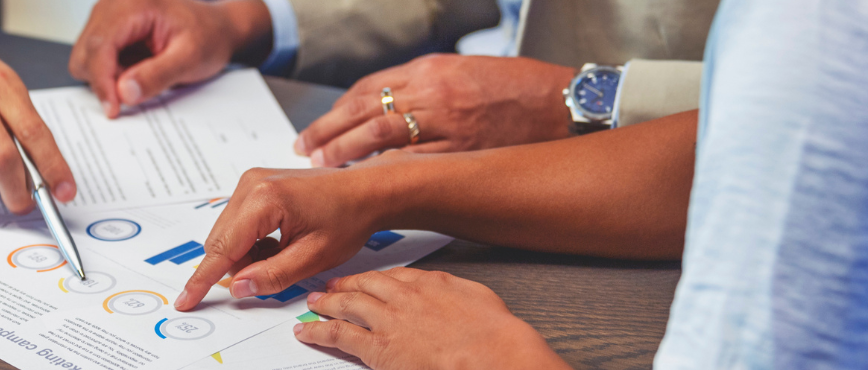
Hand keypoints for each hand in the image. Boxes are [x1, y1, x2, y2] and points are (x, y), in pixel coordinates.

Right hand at [70, 0, 272, 117]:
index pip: (101, 45)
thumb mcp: (190, 59)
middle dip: (104, 80)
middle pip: (86, 52)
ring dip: (108, 76)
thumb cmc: (207, 36)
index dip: (102, 82)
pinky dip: (111, 71)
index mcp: (133, 4)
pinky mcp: (107, 27)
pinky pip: (94, 57)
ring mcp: (107, 14)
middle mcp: (113, 4)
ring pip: (86, 57)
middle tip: (137, 89)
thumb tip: (123, 92)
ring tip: (142, 72)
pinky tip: (137, 67)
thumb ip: (157, 75)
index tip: (113, 109)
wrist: (216, 27)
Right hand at [173, 151, 419, 310]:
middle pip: (220, 242)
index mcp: (264, 200)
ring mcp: (250, 181)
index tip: (185, 300)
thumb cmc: (347, 217)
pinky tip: (278, 242)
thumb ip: (273, 275)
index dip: (202, 280)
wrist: (364, 190)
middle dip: (238, 266)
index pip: (222, 249)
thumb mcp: (313, 256)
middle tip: (271, 275)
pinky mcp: (253, 184)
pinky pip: (236, 222)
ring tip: (283, 253)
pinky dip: (250, 241)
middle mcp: (250, 185)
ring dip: (245, 254)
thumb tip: (238, 287)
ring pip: (226, 234)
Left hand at [294, 267, 570, 369]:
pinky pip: (340, 335)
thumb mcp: (479, 298)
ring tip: (313, 304)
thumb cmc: (494, 333)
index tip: (367, 280)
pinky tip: (306, 332)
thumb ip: (457, 293)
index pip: (394, 276)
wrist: (492, 352)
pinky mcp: (378, 346)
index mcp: (430, 283)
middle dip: (345, 285)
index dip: (374, 279)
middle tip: (330, 286)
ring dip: (327, 303)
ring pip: (347, 304)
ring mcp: (388, 320)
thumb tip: (453, 297)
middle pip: (365, 285)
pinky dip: (319, 332)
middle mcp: (404, 297)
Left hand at [296, 54, 576, 167]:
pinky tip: (363, 180)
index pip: (368, 88)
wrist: (562, 103)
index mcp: (429, 69)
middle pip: (364, 110)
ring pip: (380, 134)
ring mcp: (445, 121)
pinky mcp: (461, 149)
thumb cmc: (517, 88)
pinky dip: (383, 170)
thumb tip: (386, 105)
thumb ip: (424, 86)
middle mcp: (432, 92)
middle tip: (305, 148)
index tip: (318, 127)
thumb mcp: (463, 71)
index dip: (337, 110)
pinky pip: (411, 161)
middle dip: (328, 131)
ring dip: (345, 151)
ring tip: (323, 164)